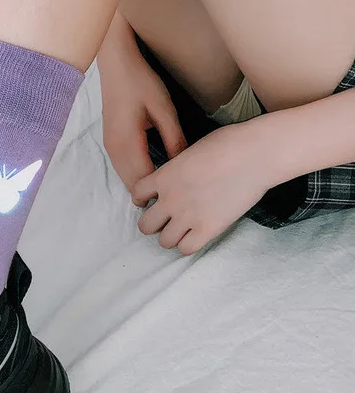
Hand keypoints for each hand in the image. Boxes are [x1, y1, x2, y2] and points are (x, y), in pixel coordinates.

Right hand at [98, 15, 186, 192]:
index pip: (144, 179)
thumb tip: (183, 165)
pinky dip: (136, 176)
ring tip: (168, 191)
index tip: (182, 196)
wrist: (115, 65)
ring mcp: (109, 146)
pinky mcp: (110, 142)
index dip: (161, 191)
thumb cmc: (140, 82)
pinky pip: (123, 168)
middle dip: (151, 194)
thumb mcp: (163, 109)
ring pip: (126, 178)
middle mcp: (114, 149)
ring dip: (143, 186)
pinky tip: (154, 175)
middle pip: (132, 184)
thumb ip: (174, 138)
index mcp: (127, 142)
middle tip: (178, 199)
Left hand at [132, 121, 270, 254]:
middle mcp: (170, 199)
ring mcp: (188, 216)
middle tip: (166, 220)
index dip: (142, 199)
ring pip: (164, 241)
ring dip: (171, 237)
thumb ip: (177, 169)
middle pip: (145, 225)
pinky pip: (186, 249)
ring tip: (183, 230)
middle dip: (154, 223)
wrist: (256, 154)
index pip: (137, 194)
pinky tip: (197, 235)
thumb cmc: (228, 144)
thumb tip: (178, 177)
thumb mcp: (190, 151)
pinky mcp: (209, 229)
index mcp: (164, 176)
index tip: (151, 200)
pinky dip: (188, 245)